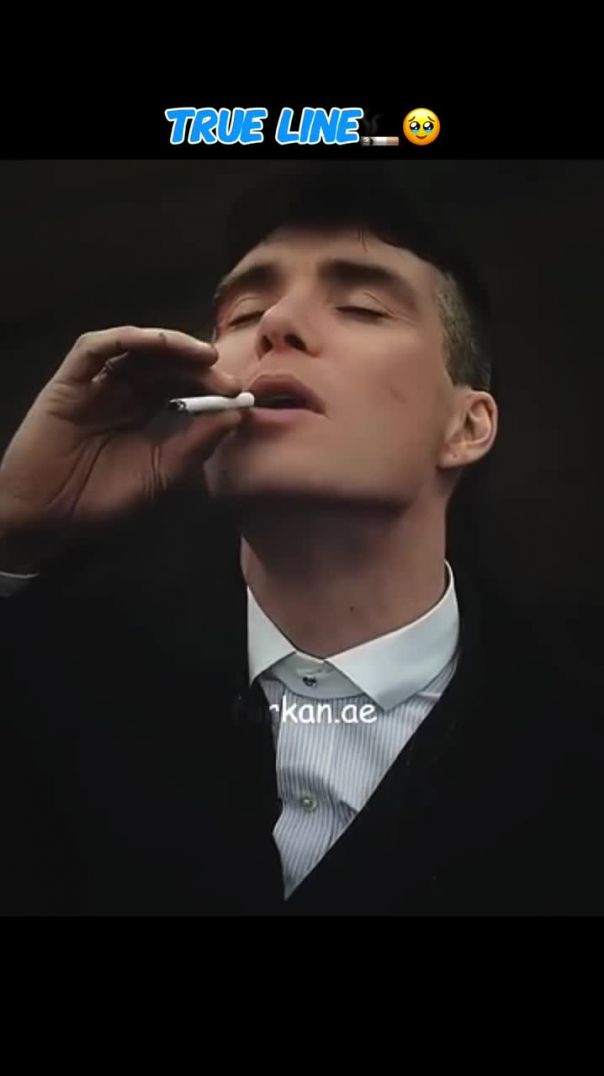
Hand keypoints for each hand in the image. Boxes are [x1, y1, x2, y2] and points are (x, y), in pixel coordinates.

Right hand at [0, 326, 244, 567]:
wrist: (49, 516)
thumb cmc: (103, 499)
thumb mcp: (161, 474)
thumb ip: (196, 445)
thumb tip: (236, 415)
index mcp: (147, 415)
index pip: (184, 387)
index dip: (212, 385)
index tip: (239, 394)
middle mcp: (124, 393)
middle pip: (166, 364)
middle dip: (199, 366)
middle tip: (226, 378)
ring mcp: (97, 384)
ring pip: (136, 348)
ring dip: (171, 345)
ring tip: (202, 356)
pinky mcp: (70, 380)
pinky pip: (96, 348)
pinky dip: (127, 339)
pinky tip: (156, 343)